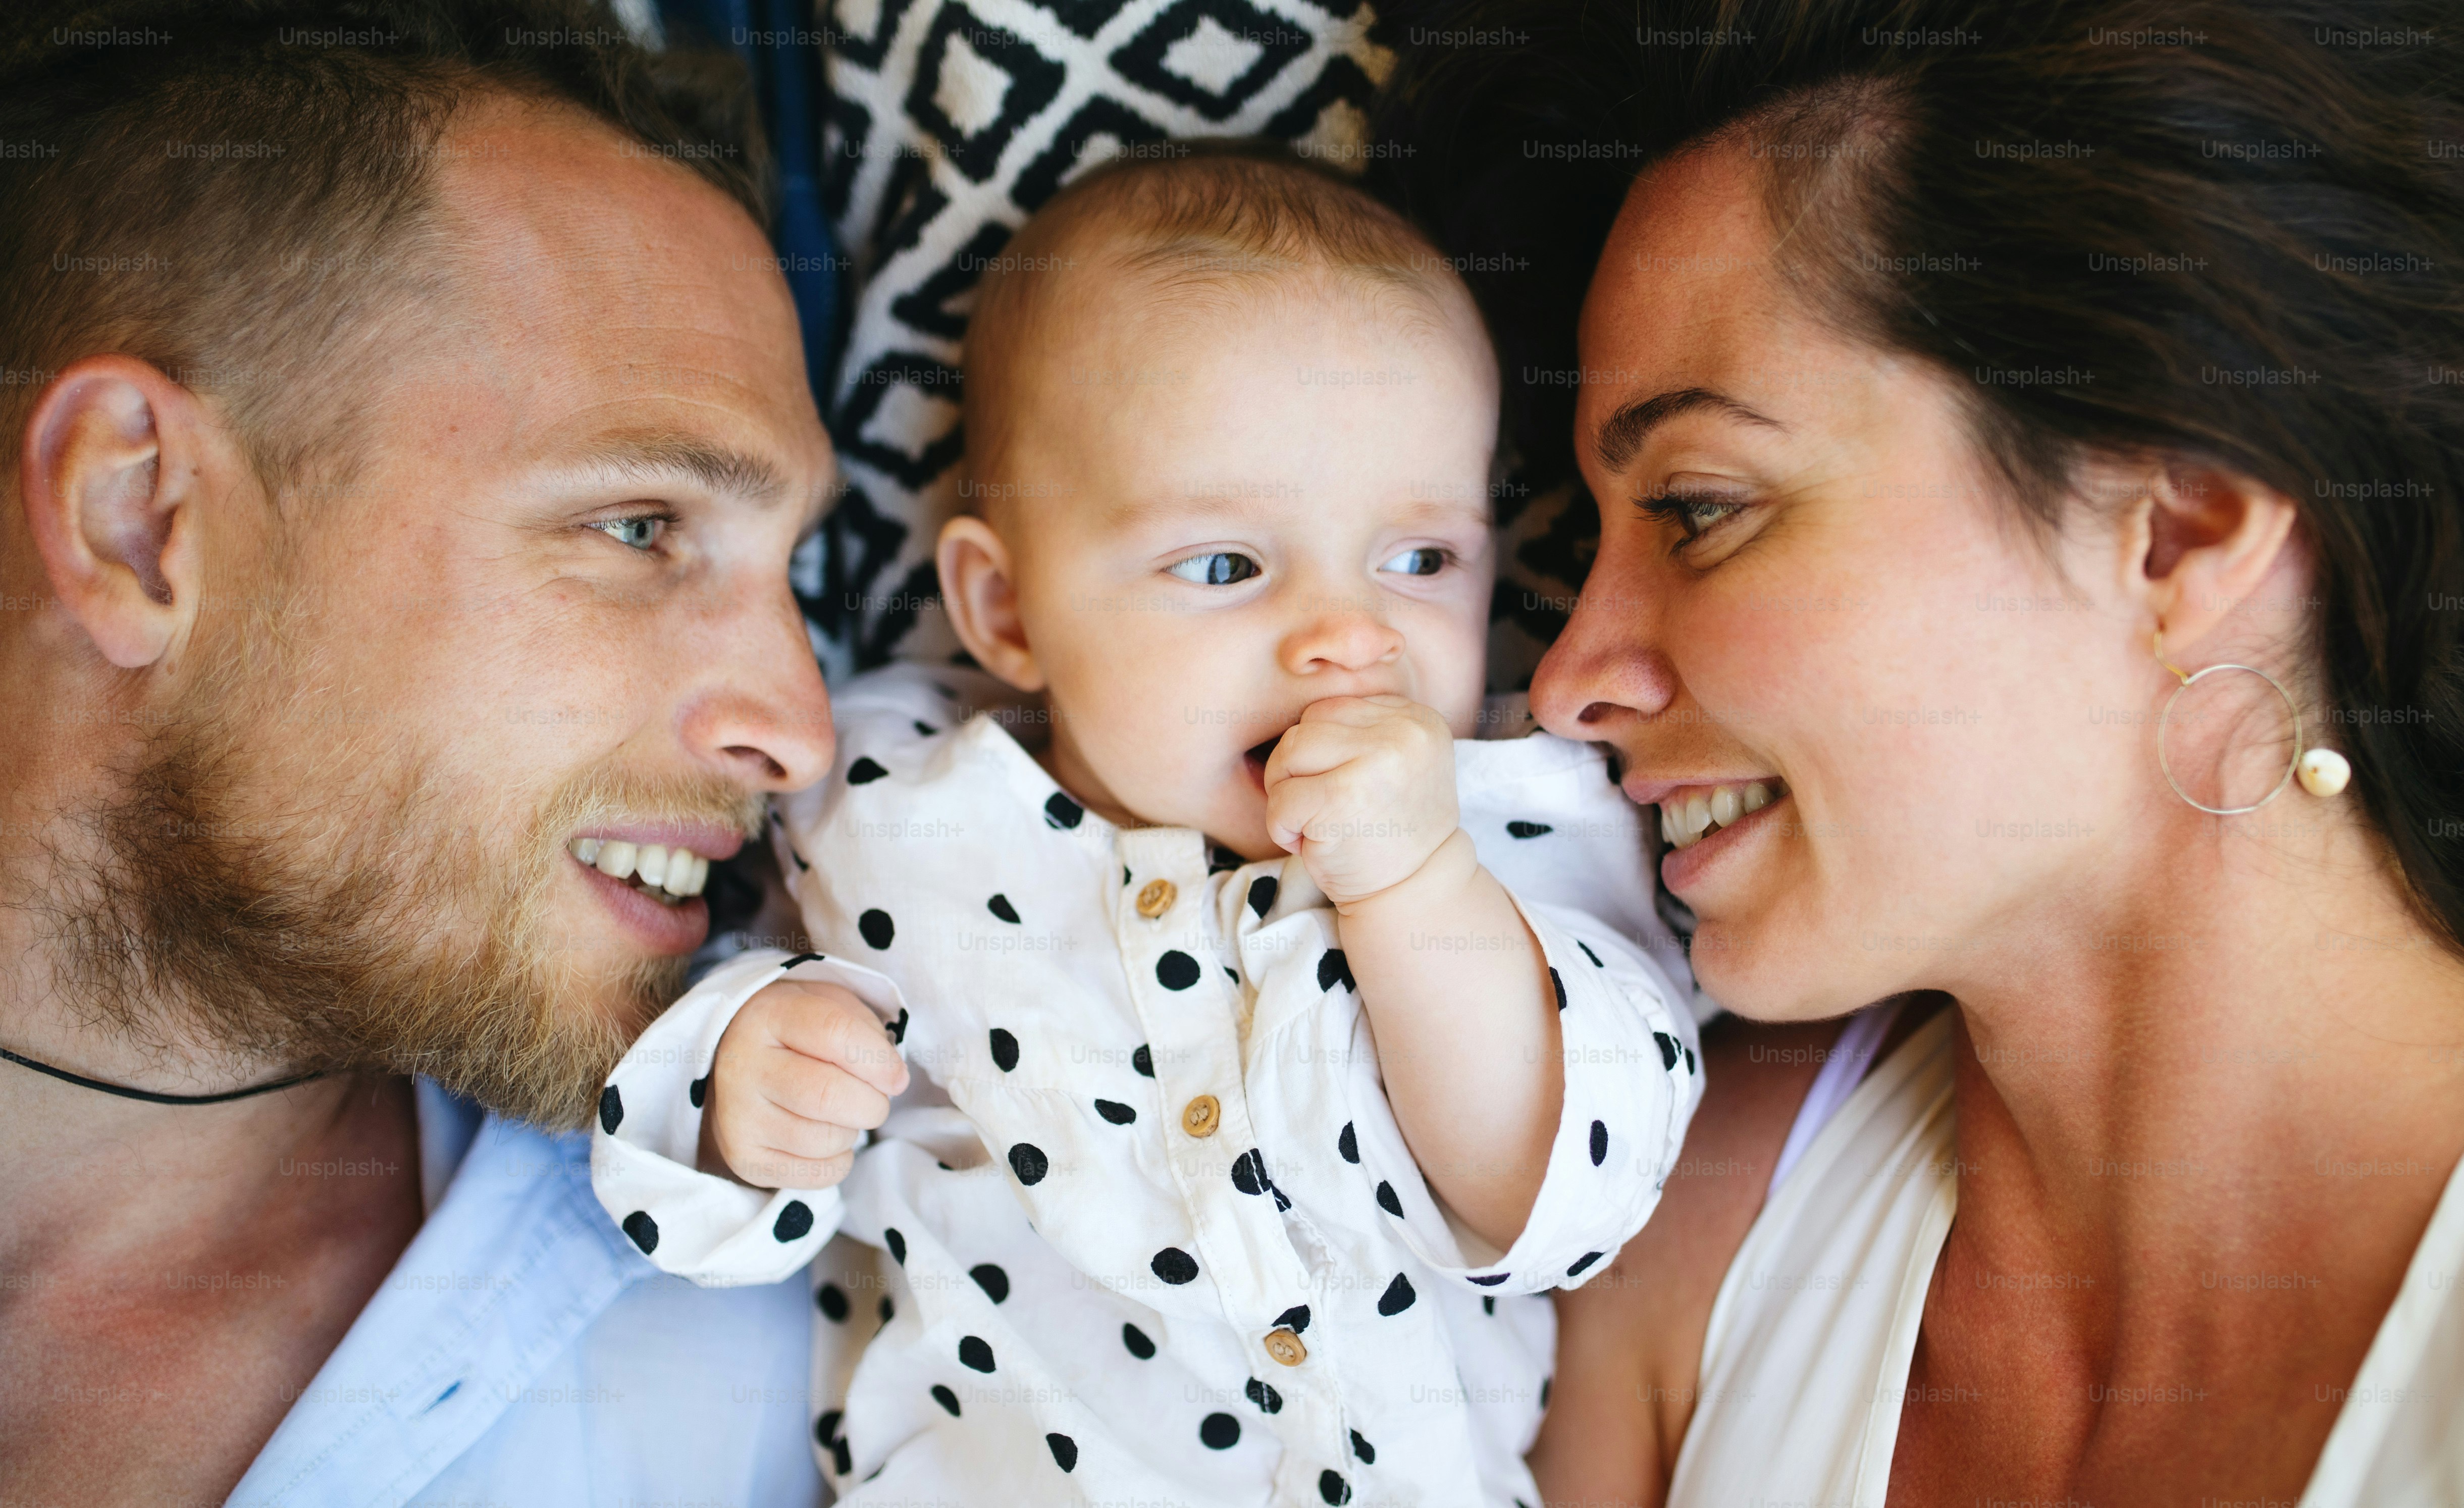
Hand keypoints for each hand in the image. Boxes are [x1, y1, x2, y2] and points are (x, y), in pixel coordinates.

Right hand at [700, 979, 910, 1188]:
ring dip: (853, 1131)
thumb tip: (891, 1078)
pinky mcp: (745, 1159)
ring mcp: (739, 1117)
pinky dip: (839, 1161)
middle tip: (875, 1100)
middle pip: (828, 1095)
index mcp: (767, 1016)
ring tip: (842, 1114)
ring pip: (825, 1139)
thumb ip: (863, 1028)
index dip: (877, 1059)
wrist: (738, 1066)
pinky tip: (827, 1138)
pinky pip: (817, 1174)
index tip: (897, 1077)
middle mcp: (744, 1067)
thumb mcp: (828, 1004)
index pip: (833, 1033)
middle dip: (872, 1103)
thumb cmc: (798, 1033)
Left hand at [1263, 694, 1459, 906]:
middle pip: (1305, 728)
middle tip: (1318, 811)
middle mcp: (1403, 732)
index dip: (1318, 755)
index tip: (1342, 792)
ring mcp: (1375, 762)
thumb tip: (1301, 694)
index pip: (1330, 710)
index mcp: (1416, 718)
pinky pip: (1280, 799)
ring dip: (1286, 796)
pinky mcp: (1343, 798)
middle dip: (1295, 772)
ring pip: (1287, 754)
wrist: (1414, 894)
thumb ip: (1361, 730)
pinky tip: (1312, 844)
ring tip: (1316, 824)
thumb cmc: (1389, 831)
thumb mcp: (1396, 764)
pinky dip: (1282, 828)